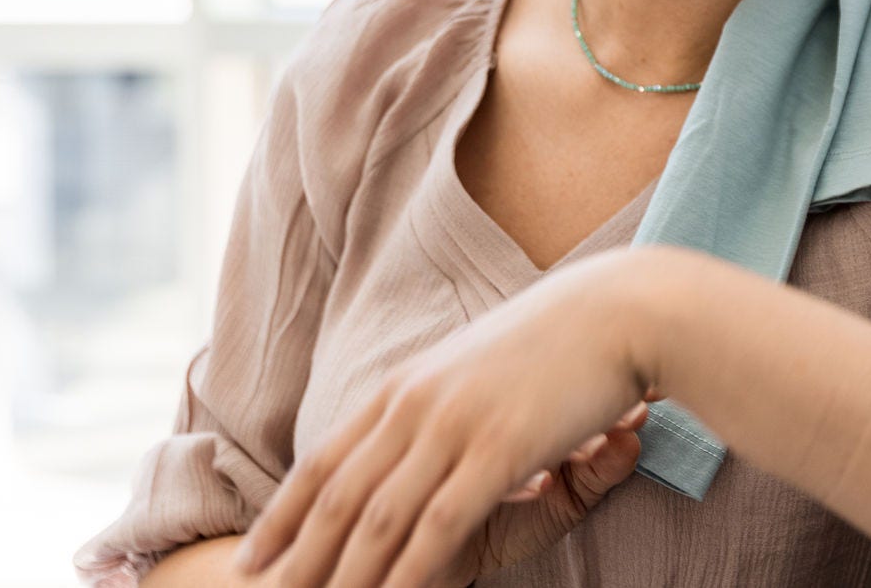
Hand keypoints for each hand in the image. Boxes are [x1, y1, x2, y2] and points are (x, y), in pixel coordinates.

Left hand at [233, 247, 669, 587]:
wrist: (617, 309)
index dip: (283, 513)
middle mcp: (415, 404)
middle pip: (337, 497)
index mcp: (407, 385)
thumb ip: (443, 401)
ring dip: (343, 576)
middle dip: (295, 557)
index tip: (253, 555)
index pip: (326, 460)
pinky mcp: (497, 449)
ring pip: (378, 518)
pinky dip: (407, 574)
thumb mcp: (480, 365)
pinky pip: (438, 526)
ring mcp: (453, 425)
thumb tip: (423, 431)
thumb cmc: (560, 337)